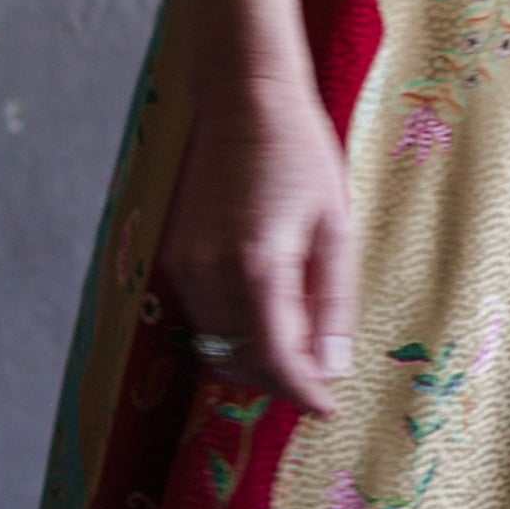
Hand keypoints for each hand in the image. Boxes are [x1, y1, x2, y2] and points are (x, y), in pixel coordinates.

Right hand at [158, 75, 354, 415]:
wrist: (243, 99)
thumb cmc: (300, 154)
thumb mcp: (335, 228)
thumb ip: (333, 303)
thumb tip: (331, 366)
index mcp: (257, 265)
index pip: (275, 360)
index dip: (303, 393)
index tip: (327, 408)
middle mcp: (210, 273)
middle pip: (240, 362)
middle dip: (279, 381)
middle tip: (317, 377)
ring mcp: (185, 266)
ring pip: (218, 345)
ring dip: (255, 358)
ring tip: (299, 341)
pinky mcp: (174, 256)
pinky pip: (205, 317)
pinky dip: (235, 329)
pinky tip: (269, 308)